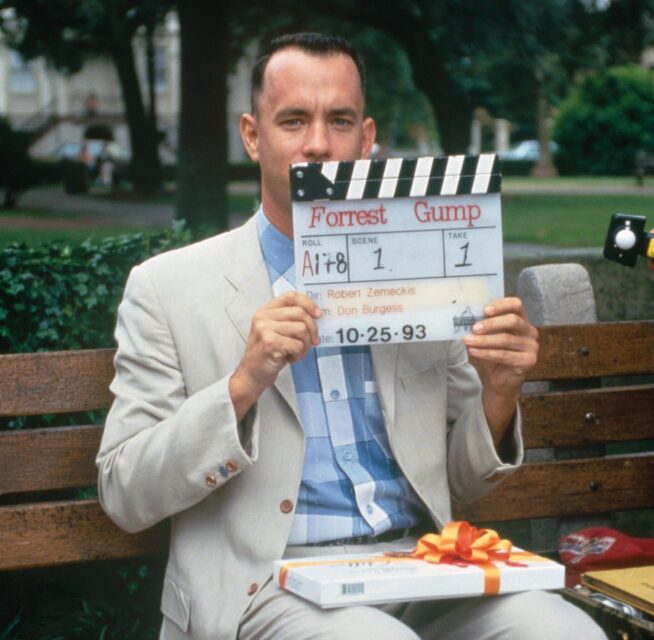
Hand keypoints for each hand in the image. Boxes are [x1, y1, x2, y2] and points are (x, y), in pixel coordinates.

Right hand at [229, 291, 320, 419]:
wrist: (252, 373)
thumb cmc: (268, 353)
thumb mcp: (276, 330)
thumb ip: (291, 320)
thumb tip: (316, 316)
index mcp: (265, 310)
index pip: (291, 296)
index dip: (308, 303)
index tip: (318, 314)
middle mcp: (263, 316)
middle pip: (300, 313)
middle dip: (312, 329)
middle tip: (311, 341)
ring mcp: (264, 329)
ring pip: (302, 329)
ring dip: (305, 344)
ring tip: (297, 352)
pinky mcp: (269, 342)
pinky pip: (298, 345)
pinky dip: (299, 354)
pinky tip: (290, 358)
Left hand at [463, 297, 537, 393]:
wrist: (502, 379)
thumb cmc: (495, 354)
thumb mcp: (490, 336)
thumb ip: (485, 326)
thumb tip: (467, 317)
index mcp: (522, 320)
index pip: (516, 305)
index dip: (501, 304)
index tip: (484, 310)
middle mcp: (530, 331)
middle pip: (513, 321)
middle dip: (491, 324)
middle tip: (474, 328)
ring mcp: (531, 346)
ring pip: (506, 339)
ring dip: (484, 340)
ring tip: (468, 340)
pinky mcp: (528, 361)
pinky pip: (504, 355)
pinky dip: (486, 353)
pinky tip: (473, 351)